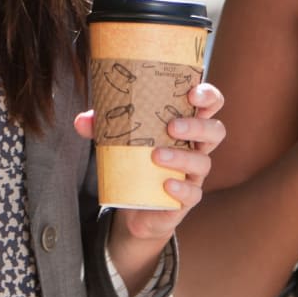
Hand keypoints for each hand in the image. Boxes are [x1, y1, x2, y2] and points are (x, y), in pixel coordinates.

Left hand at [75, 81, 226, 241]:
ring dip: (182, 156)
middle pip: (215, 130)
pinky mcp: (187, 198)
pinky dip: (182, 188)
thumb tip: (81, 120)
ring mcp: (194, 173)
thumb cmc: (136, 158)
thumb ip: (102, 126)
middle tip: (171, 125)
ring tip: (156, 155)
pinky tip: (166, 184)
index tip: (192, 92)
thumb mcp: (119, 138)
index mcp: (187, 123)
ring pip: (204, 161)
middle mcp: (197, 146)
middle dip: (198, 125)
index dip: (208, 96)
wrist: (137, 204)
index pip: (210, 104)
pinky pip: (193, 194)